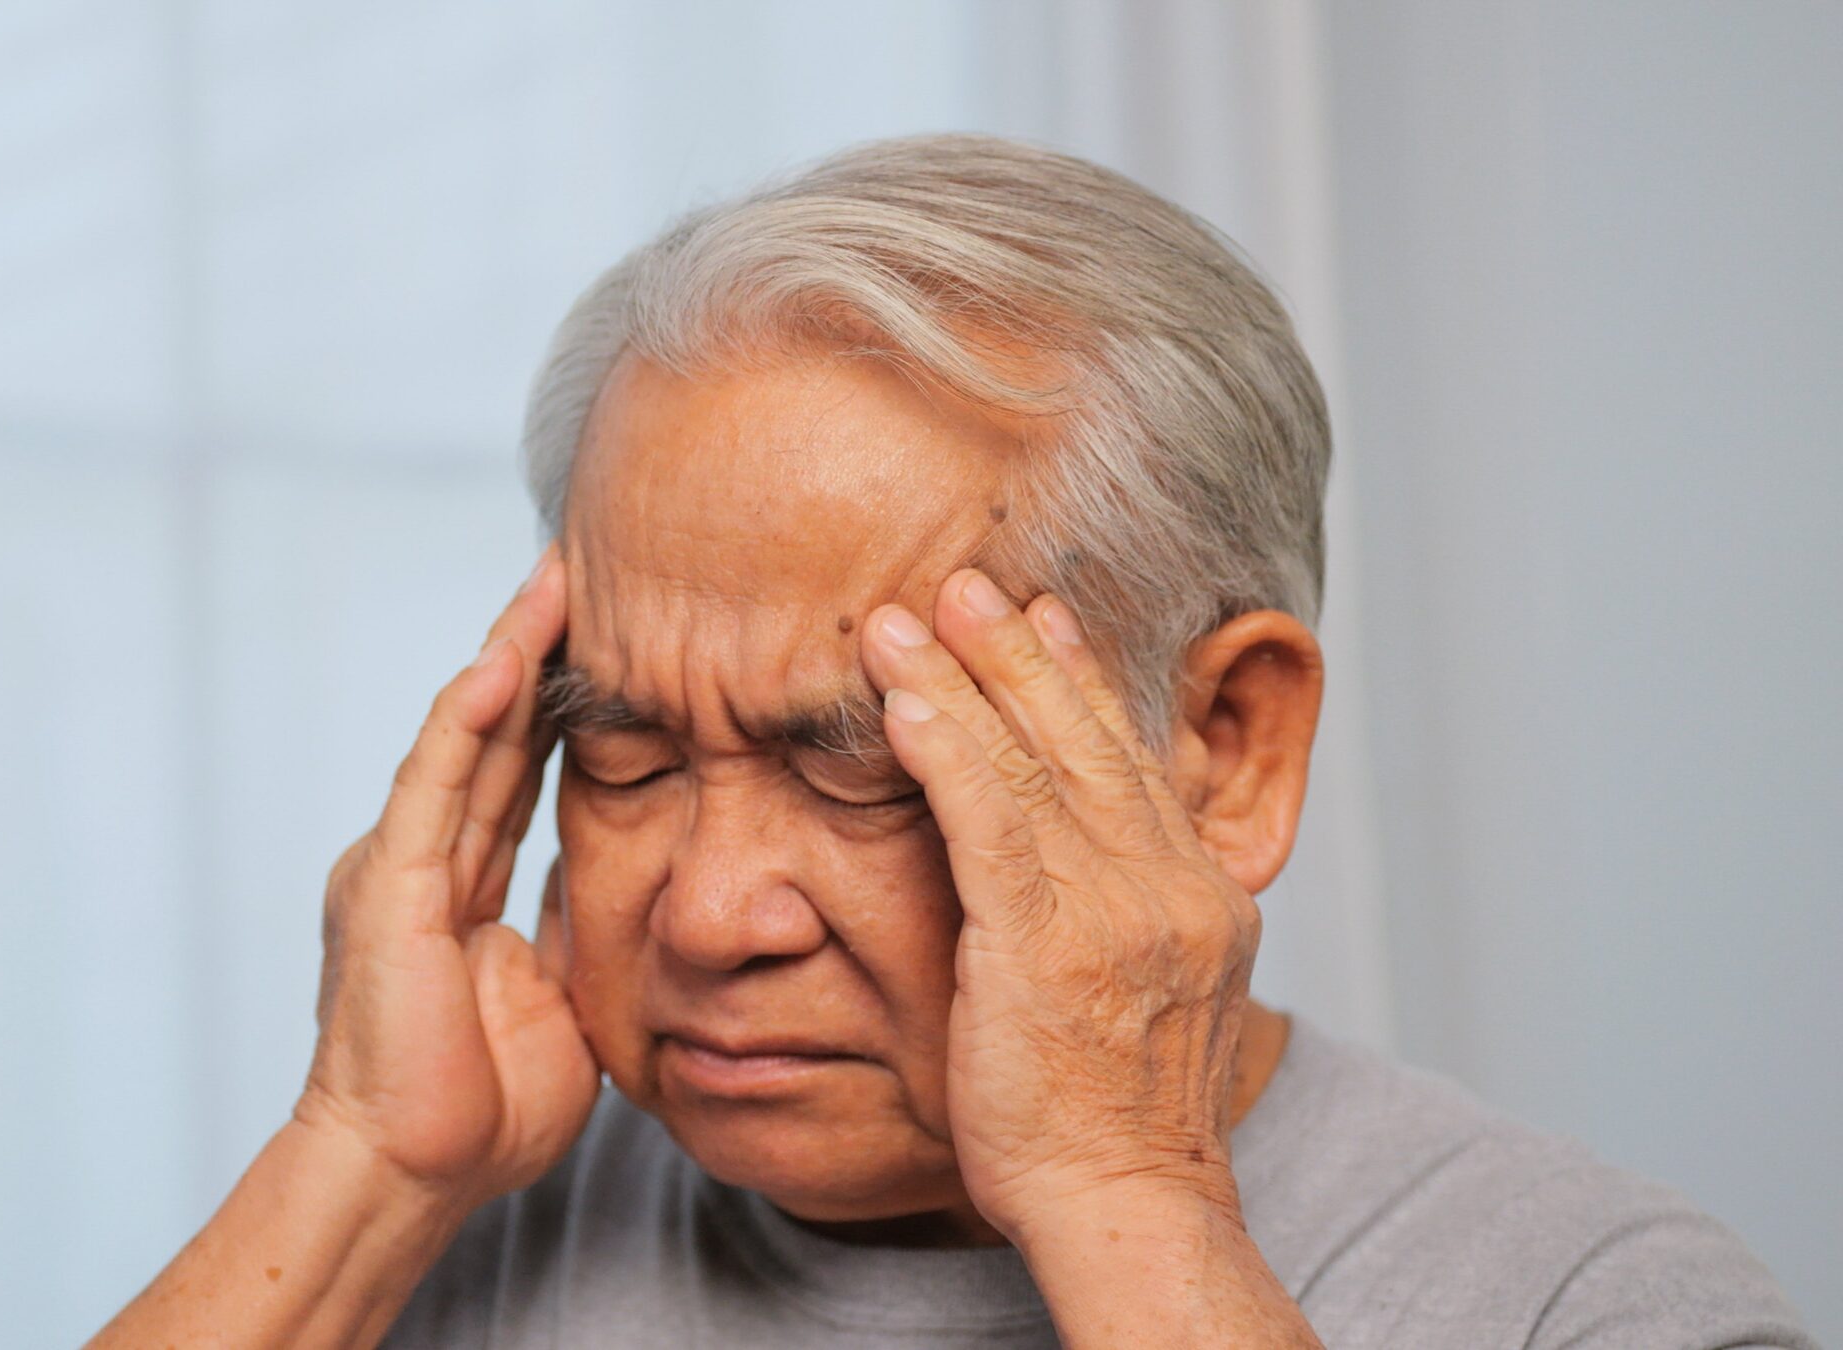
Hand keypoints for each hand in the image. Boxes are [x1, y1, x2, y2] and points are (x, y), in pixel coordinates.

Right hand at [296, 542, 596, 1209]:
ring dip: (510, 656)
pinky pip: (434, 785)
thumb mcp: (557, 999)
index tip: (611, 639)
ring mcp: (401, 866)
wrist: (408, 1175)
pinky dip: (465, 721)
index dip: (560, 704)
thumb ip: (574, 929)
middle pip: (494, 734)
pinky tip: (501, 663)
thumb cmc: (476, 1113)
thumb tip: (624, 878)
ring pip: (464, 738)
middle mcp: (422, 861)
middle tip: (587, 570)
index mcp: (454, 888)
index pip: (519, 771)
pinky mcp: (390, 885)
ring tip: (556, 582)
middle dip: (541, 652)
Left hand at [860, 569, 1261, 1240]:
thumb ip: (1124, 919)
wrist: (1128, 1203)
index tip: (1046, 618)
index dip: (1084, 682)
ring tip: (906, 617)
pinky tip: (904, 702)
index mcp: (1200, 896)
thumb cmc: (1116, 1124)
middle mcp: (1170, 886)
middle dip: (1022, 651)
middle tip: (970, 580)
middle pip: (1089, 739)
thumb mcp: (1149, 999)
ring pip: (1032, 762)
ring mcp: (1115, 909)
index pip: (1133, 763)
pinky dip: (944, 749)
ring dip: (963, 678)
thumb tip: (1084, 875)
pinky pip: (987, 820)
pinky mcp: (1044, 941)